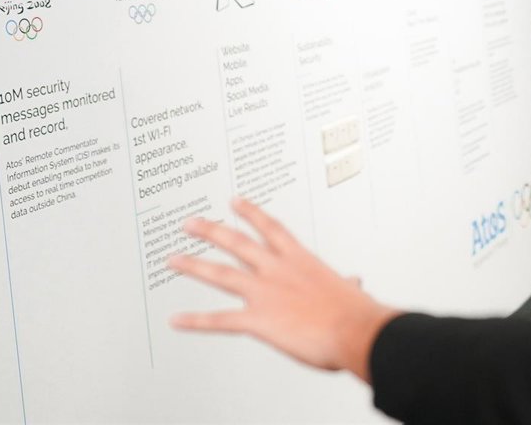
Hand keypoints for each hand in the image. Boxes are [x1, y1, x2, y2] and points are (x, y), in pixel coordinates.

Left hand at [169, 198, 398, 381]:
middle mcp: (278, 271)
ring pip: (221, 274)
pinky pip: (220, 320)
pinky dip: (196, 321)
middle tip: (192, 223)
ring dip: (194, 265)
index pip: (271, 228)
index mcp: (301, 260)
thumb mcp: (348, 292)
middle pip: (238, 244)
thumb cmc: (356, 314)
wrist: (356, 329)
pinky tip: (177, 320)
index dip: (251, 213)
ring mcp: (266, 293)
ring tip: (174, 259)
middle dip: (211, 231)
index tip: (235, 202)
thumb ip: (344, 285)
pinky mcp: (259, 320)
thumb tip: (353, 284)